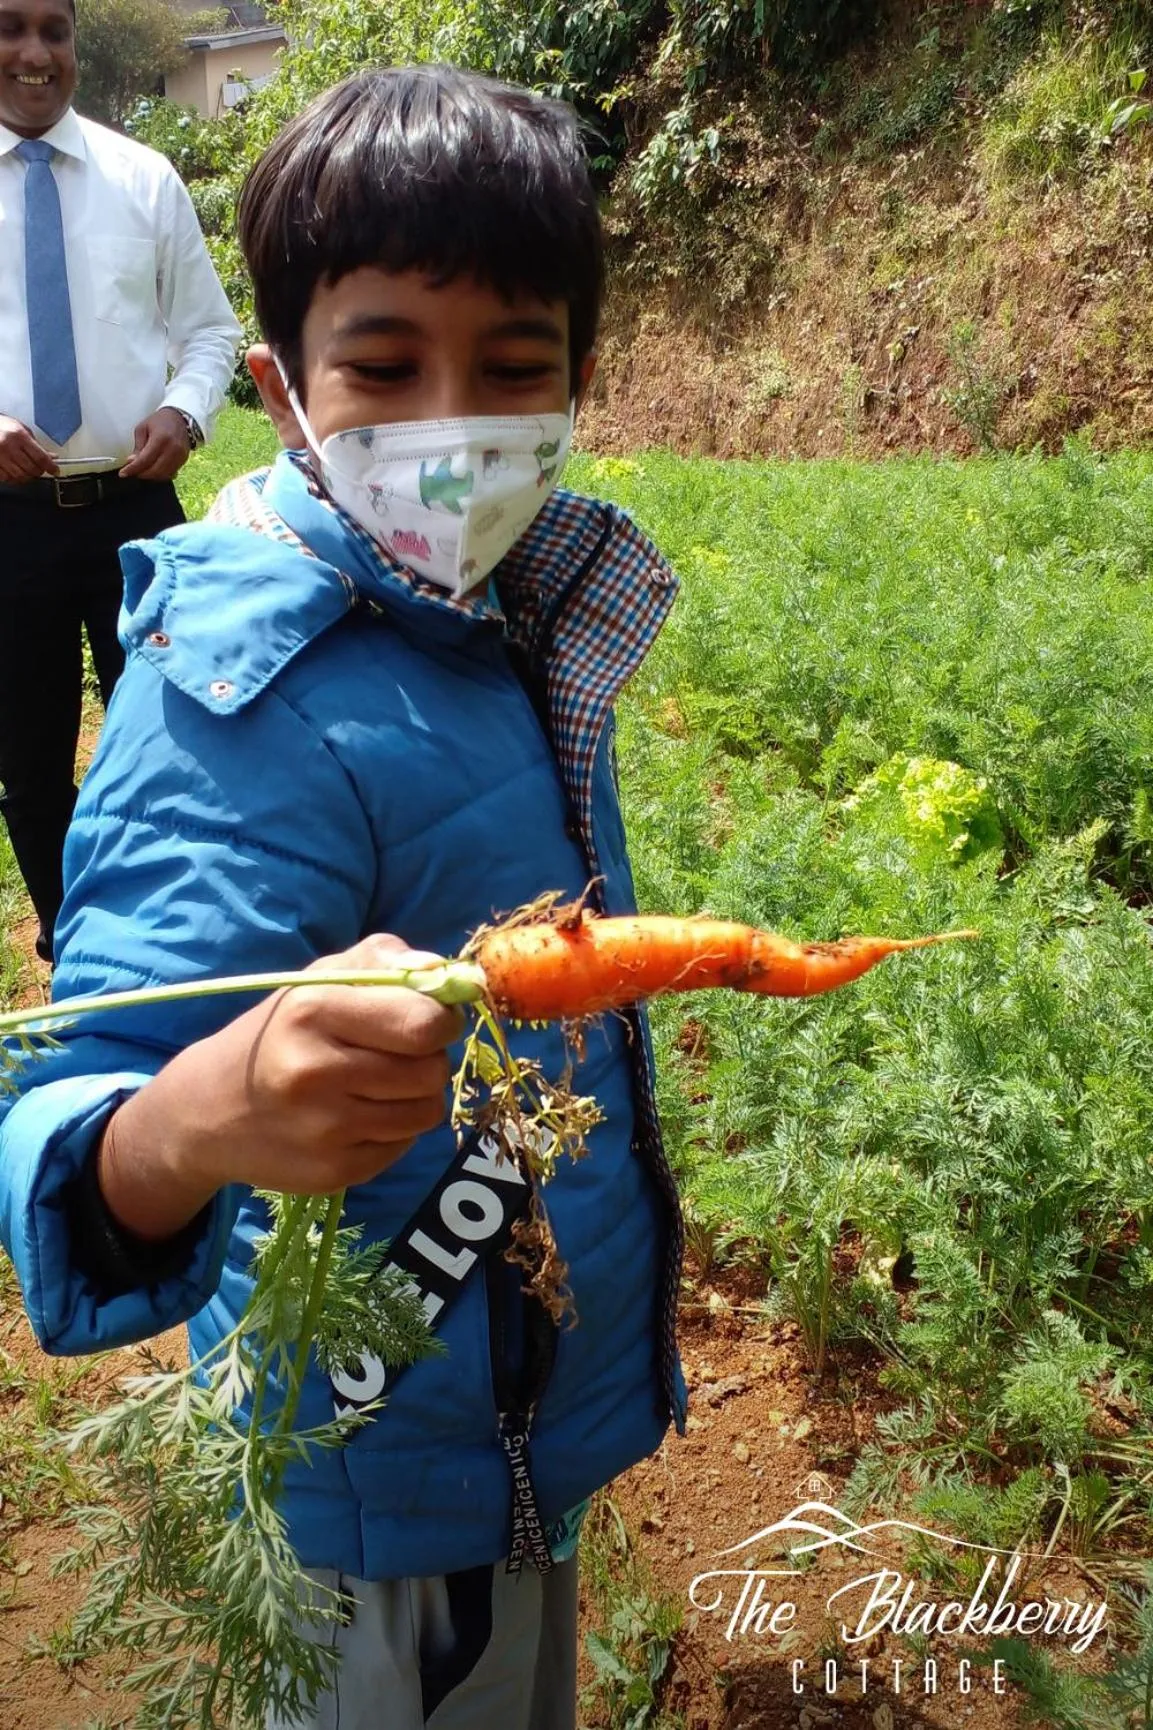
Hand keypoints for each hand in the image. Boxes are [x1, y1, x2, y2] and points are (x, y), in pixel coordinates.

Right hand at [0, 414, 57, 481]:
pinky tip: (13, 471)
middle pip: (32, 469)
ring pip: (20, 476)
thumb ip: (37, 445)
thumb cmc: (2, 426)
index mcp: (19, 436)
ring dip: (26, 476)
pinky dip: (12, 478)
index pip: (40, 457)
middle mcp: (8, 446)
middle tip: (39, 469)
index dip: (51, 466)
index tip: (55, 471)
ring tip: (25, 470)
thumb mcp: (22, 430)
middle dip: (38, 472)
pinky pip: (6, 478)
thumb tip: (51, 457)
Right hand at [98, 936, 463, 1241]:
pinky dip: (393, 1129)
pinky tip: (356, 1116)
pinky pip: (404, 1145)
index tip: (427, 1018)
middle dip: (427, 1058)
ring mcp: (324, 1129)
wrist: (208, 1110)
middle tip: (396, 1053)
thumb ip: (384, 960)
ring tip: (376, 1083)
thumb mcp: (319, 978)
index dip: (440, 1019)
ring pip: (426, 1110)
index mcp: (314, 1010)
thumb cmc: (280, 1032)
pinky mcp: (333, 1172)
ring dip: (415, 1095)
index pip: (424, 1023)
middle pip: (431, 1070)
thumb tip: (448, 971)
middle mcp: (316, 1072)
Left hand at [119, 407, 193, 480]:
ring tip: (142, 471)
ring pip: (162, 475)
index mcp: (160, 439)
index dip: (133, 469)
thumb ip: (138, 447)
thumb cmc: (160, 421)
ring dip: (150, 476)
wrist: (180, 419)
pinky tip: (153, 470)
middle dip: (141, 474)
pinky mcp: (183, 461)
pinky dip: (160, 475)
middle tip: (132, 472)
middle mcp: (172, 449)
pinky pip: (170, 474)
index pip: (145, 460)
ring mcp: (180, 456)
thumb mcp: (143, 429)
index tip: (123, 473)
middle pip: (154, 471)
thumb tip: (131, 462)